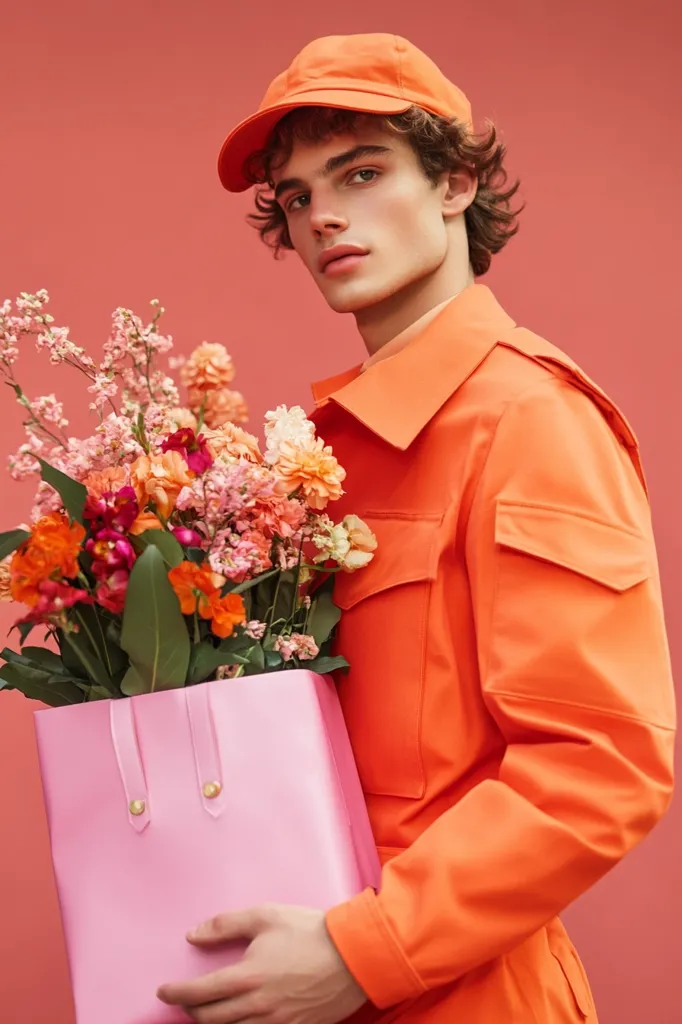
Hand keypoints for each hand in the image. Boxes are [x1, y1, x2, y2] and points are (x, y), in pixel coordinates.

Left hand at [157, 903, 367, 1022]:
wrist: (354, 956)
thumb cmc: (310, 931)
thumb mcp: (266, 916)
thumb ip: (226, 924)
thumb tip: (193, 935)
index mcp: (247, 977)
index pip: (199, 993)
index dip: (175, 994)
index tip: (163, 991)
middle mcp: (257, 1007)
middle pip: (209, 1020)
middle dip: (190, 1011)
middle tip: (184, 1001)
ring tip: (207, 1012)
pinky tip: (238, 1022)